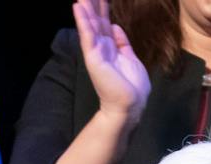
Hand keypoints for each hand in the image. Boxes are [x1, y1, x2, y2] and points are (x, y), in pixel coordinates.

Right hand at [75, 0, 149, 123]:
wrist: (130, 105)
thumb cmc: (133, 87)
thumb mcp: (131, 58)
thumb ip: (123, 43)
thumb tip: (115, 27)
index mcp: (111, 48)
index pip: (105, 23)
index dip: (103, 8)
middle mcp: (102, 48)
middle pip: (96, 20)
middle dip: (93, 4)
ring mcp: (96, 52)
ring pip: (90, 24)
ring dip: (85, 7)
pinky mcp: (94, 57)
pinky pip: (87, 35)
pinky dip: (82, 20)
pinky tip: (78, 6)